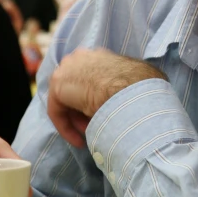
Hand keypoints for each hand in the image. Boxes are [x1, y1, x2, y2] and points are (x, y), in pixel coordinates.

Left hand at [48, 48, 166, 147]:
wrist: (131, 90)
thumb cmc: (139, 88)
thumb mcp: (133, 83)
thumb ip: (123, 86)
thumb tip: (126, 101)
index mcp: (99, 55)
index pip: (90, 80)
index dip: (96, 101)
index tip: (103, 115)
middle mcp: (81, 57)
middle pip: (75, 90)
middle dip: (82, 111)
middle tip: (93, 127)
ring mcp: (68, 67)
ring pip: (67, 100)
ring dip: (76, 120)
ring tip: (89, 137)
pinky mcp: (57, 84)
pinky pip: (57, 110)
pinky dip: (66, 127)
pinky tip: (79, 141)